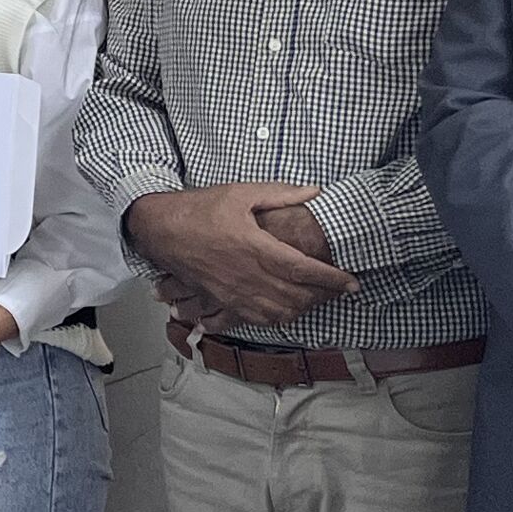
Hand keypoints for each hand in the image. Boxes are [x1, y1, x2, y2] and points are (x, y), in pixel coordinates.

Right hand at [122, 183, 354, 328]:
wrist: (160, 229)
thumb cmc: (199, 208)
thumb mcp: (240, 193)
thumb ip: (281, 193)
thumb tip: (315, 191)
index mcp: (256, 248)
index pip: (304, 270)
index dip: (332, 279)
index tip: (352, 281)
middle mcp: (247, 276)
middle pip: (297, 297)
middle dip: (324, 296)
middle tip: (339, 288)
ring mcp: (234, 293)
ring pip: (280, 313)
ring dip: (304, 309)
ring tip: (317, 298)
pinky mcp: (222, 301)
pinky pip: (257, 320)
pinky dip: (278, 318)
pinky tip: (287, 310)